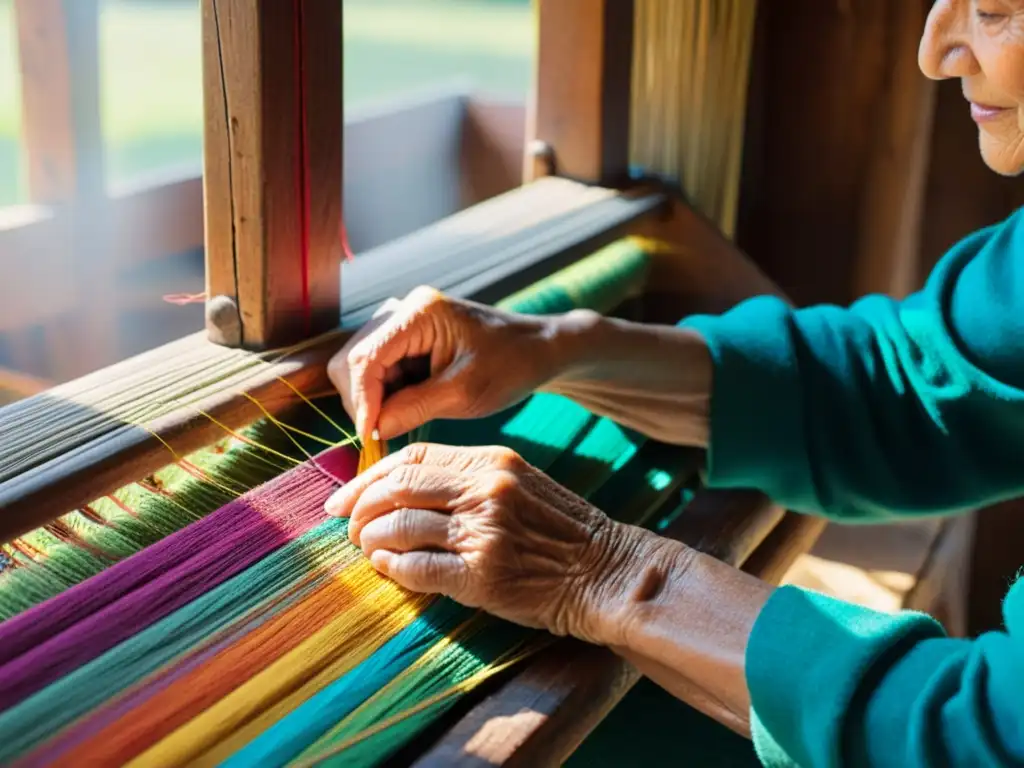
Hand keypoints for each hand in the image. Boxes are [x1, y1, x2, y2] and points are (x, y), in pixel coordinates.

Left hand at [324, 442, 645, 643]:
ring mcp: (484, 532)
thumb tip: (404, 489)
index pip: (412, 457)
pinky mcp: (483, 575)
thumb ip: (469, 478)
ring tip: (367, 549)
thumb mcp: (521, 483)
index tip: (347, 495)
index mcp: (492, 461)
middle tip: (346, 525)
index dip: (370, 476)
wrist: (606, 572)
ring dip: (372, 540)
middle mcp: (485, 490)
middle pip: (398, 487)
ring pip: (400, 527)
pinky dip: (393, 568)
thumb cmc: (562, 531)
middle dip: (361, 507)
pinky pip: (418, 568)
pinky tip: (387, 569)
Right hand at [328, 287, 568, 439]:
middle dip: (363, 400)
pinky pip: (378, 369)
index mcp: (419, 313)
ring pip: (360, 366)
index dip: (362, 401)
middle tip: (383, 435)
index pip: (365, 358)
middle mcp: (403, 310)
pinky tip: (406, 409)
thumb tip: (371, 430)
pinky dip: (385, 394)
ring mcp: (403, 323)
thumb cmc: (511, 366)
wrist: (539, 351)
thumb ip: (413, 409)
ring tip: (399, 422)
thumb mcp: (464, 394)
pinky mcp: (406, 338)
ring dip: (372, 399)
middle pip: (352, 359)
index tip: (370, 437)